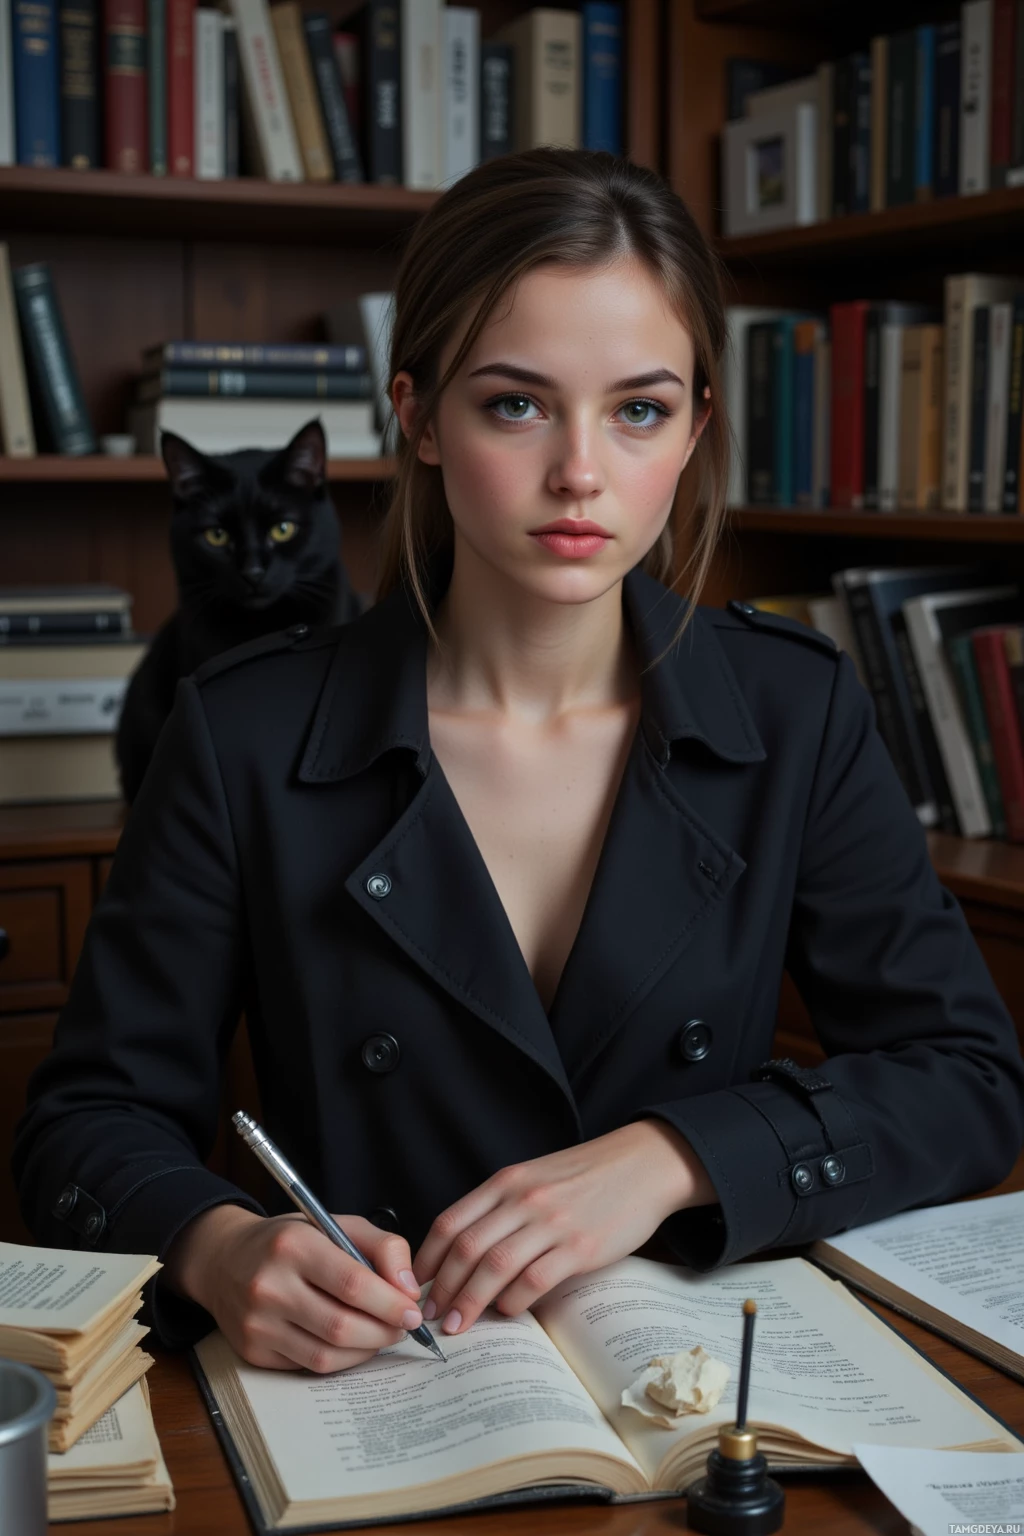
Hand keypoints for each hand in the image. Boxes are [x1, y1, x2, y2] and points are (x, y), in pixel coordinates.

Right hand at [162, 1204, 424, 1372]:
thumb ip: (382, 1247)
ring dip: (366, 1350)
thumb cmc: (290, 1240)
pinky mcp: (253, 1351)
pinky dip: (340, 1360)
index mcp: (293, 1245)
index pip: (352, 1284)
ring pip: (326, 1355)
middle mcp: (269, 1285)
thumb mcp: (336, 1224)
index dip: (390, 1303)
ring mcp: (257, 1324)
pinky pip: (308, 1366)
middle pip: (341, 1326)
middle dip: (383, 1332)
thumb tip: (409, 1289)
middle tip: (403, 1327)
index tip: (413, 1311)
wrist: (223, 1259)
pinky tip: (352, 1344)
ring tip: (382, 1335)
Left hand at [412, 1119, 714, 1337]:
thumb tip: (466, 1255)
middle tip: (430, 1316)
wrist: (643, 1164)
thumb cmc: (586, 1176)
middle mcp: (523, 1199)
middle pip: (465, 1248)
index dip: (427, 1259)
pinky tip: (508, 1310)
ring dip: (469, 1302)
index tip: (416, 1286)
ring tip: (457, 1325)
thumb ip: (502, 1208)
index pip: (449, 1222)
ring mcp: (552, 1222)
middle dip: (442, 1289)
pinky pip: (536, 1279)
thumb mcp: (534, 1178)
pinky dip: (515, 1300)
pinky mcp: (581, 1246)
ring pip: (494, 1266)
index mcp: (506, 1181)